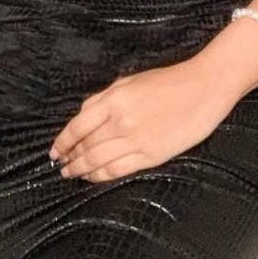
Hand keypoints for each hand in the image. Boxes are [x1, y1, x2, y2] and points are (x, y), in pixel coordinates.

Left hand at [49, 57, 235, 182]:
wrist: (202, 88)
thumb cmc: (167, 81)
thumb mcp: (129, 81)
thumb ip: (104, 98)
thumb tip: (84, 115)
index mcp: (114, 99)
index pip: (78, 125)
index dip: (63, 141)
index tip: (55, 151)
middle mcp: (121, 121)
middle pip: (86, 146)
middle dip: (70, 158)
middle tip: (61, 167)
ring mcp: (136, 140)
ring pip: (99, 161)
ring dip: (81, 170)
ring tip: (72, 174)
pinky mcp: (151, 155)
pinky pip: (118, 169)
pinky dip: (101, 176)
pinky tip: (94, 178)